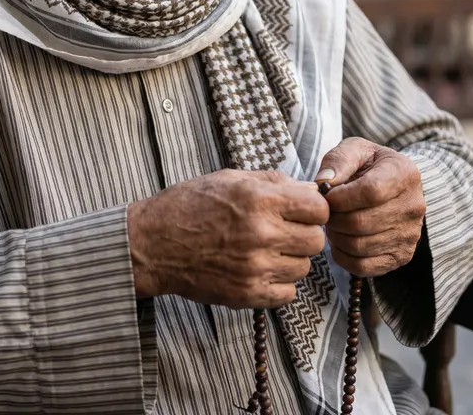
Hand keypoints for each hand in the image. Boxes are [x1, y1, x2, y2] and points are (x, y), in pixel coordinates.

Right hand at [127, 169, 328, 308]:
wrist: (153, 243)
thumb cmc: (189, 205)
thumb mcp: (231, 178)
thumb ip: (273, 182)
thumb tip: (309, 189)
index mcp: (258, 199)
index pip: (318, 208)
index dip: (313, 208)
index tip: (301, 209)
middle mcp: (261, 234)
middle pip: (316, 240)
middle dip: (304, 233)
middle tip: (285, 229)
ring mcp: (255, 268)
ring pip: (303, 268)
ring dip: (291, 258)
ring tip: (267, 249)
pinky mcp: (247, 294)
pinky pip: (287, 293)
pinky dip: (279, 283)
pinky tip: (260, 268)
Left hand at [314, 137, 425, 276]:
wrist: (393, 184)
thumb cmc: (368, 165)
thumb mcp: (355, 150)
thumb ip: (338, 160)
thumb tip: (324, 183)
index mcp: (404, 173)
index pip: (370, 192)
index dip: (340, 197)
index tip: (325, 195)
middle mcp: (413, 206)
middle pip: (361, 222)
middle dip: (333, 218)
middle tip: (325, 211)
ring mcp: (410, 234)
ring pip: (359, 246)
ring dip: (336, 236)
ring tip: (332, 222)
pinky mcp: (401, 256)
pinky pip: (364, 266)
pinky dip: (343, 256)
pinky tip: (339, 240)